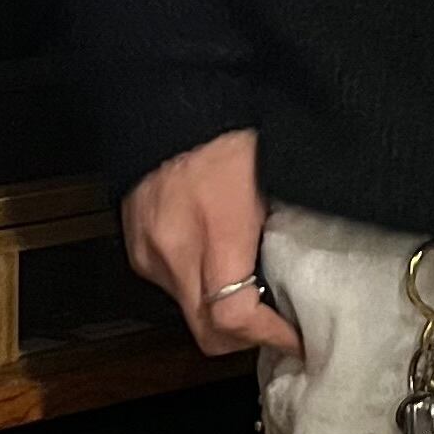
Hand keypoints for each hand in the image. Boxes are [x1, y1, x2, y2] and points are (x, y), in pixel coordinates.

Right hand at [123, 128, 302, 357]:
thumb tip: (298, 265)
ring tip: (251, 287)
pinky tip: (217, 258)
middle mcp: (176, 248)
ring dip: (218, 309)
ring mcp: (149, 249)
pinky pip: (168, 280)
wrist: (171, 94)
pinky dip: (194, 281)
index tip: (296, 337)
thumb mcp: (271, 173)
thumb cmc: (229, 123)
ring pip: (187, 308)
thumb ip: (278, 225)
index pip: (235, 314)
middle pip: (207, 332)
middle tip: (277, 327)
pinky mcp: (135, 243)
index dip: (270, 336)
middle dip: (244, 339)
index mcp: (218, 225)